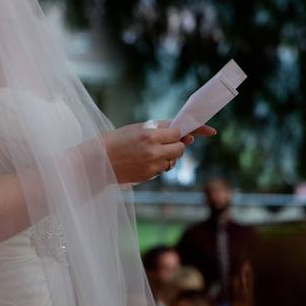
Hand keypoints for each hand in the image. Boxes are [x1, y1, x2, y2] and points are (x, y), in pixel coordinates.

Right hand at [102, 120, 217, 183]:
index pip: (178, 132)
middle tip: (166, 141)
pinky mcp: (148, 176)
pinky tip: (143, 161)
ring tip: (148, 151)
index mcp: (150, 135)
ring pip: (173, 160)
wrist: (96, 162)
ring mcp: (151, 166)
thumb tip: (186, 135)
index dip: (190, 131)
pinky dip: (159, 164)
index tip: (210, 131)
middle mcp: (153, 151)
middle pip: (180, 148)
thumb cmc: (115, 141)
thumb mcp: (137, 128)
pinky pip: (162, 169)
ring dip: (168, 155)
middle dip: (177, 144)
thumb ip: (161, 130)